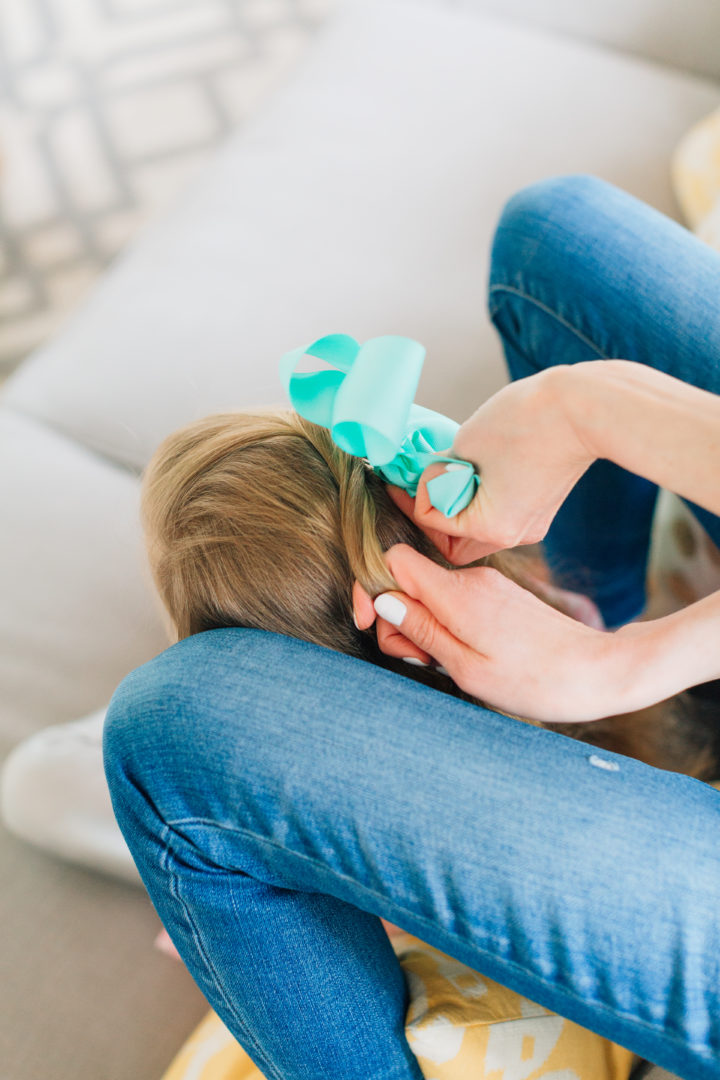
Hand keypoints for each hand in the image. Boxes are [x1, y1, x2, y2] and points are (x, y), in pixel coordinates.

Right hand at [353, 544, 637, 723]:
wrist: (600, 672)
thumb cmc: (535, 680)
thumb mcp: (467, 667)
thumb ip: (421, 631)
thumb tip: (383, 599)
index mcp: (458, 594)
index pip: (393, 559)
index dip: (372, 588)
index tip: (371, 624)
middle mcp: (471, 579)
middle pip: (408, 582)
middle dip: (399, 620)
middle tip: (423, 661)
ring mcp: (488, 585)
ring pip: (431, 596)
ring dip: (425, 629)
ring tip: (451, 664)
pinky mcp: (500, 596)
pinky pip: (455, 603)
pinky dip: (448, 627)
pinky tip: (467, 656)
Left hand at [398, 365, 593, 560]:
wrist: (583, 407)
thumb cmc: (526, 420)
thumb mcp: (466, 443)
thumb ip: (441, 469)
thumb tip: (426, 477)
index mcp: (492, 526)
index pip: (434, 523)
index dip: (413, 498)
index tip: (403, 477)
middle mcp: (514, 535)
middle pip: (455, 545)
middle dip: (433, 520)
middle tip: (418, 489)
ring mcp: (530, 524)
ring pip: (477, 533)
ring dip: (456, 510)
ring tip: (445, 477)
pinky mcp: (540, 509)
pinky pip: (497, 516)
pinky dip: (478, 502)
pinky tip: (471, 474)